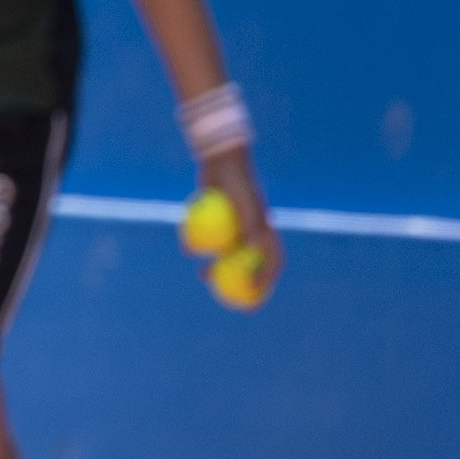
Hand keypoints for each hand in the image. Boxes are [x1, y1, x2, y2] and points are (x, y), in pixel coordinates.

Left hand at [197, 146, 281, 294]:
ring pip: (225, 253)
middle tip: (224, 295)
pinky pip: (207, 237)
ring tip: (201, 276)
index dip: (267, 282)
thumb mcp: (247, 209)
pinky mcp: (215, 217)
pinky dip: (199, 245)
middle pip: (247, 263)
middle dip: (238, 282)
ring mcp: (233, 225)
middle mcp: (251, 230)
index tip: (253, 297)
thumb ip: (252, 231)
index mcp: (266, 230)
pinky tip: (187, 251)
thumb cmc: (237, 186)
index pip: (272, 263)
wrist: (221, 161)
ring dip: (215, 267)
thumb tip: (252, 255)